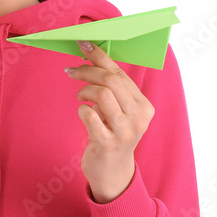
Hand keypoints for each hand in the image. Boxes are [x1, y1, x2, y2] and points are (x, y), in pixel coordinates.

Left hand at [64, 42, 154, 202]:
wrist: (112, 173)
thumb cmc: (112, 136)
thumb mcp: (120, 112)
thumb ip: (113, 90)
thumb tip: (91, 58)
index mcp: (144, 106)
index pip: (120, 73)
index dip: (100, 56)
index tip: (83, 44)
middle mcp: (139, 117)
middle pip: (111, 80)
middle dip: (87, 71)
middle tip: (72, 71)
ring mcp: (125, 131)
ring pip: (101, 94)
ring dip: (84, 91)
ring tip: (80, 96)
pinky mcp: (108, 144)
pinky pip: (89, 116)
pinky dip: (81, 110)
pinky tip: (82, 114)